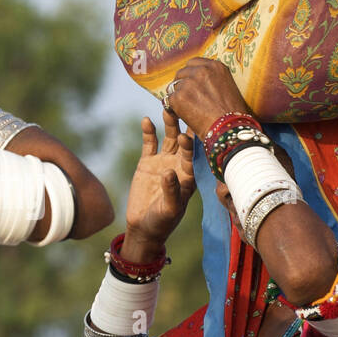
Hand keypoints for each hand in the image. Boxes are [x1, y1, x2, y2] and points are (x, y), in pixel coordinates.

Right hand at [122, 109, 195, 254]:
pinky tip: (146, 120)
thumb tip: (169, 172)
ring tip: (167, 109)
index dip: (192, 144)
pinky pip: (149, 143)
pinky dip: (148, 131)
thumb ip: (171, 190)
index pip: (194, 155)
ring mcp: (163, 161)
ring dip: (169, 123)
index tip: (187, 134)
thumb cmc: (162, 222)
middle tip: (182, 109)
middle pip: (183, 140)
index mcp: (189, 175)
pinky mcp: (147, 162)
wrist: (144, 228)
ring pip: (168, 137)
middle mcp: (179, 164)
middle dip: (184, 125)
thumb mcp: (169, 210)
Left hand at [164, 57, 252, 139]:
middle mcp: (202, 71)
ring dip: (177, 97)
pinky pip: (169, 99)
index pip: (193, 63)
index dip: (190, 75)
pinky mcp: (179, 96)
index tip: (190, 84)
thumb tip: (199, 82)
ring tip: (187, 109)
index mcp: (215, 66)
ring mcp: (189, 83)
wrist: (229, 129)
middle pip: (181, 73)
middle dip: (181, 85)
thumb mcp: (228, 88)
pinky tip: (183, 116)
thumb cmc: (232, 114)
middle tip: (185, 99)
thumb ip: (213, 80)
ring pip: (174, 87)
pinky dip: (173, 109)